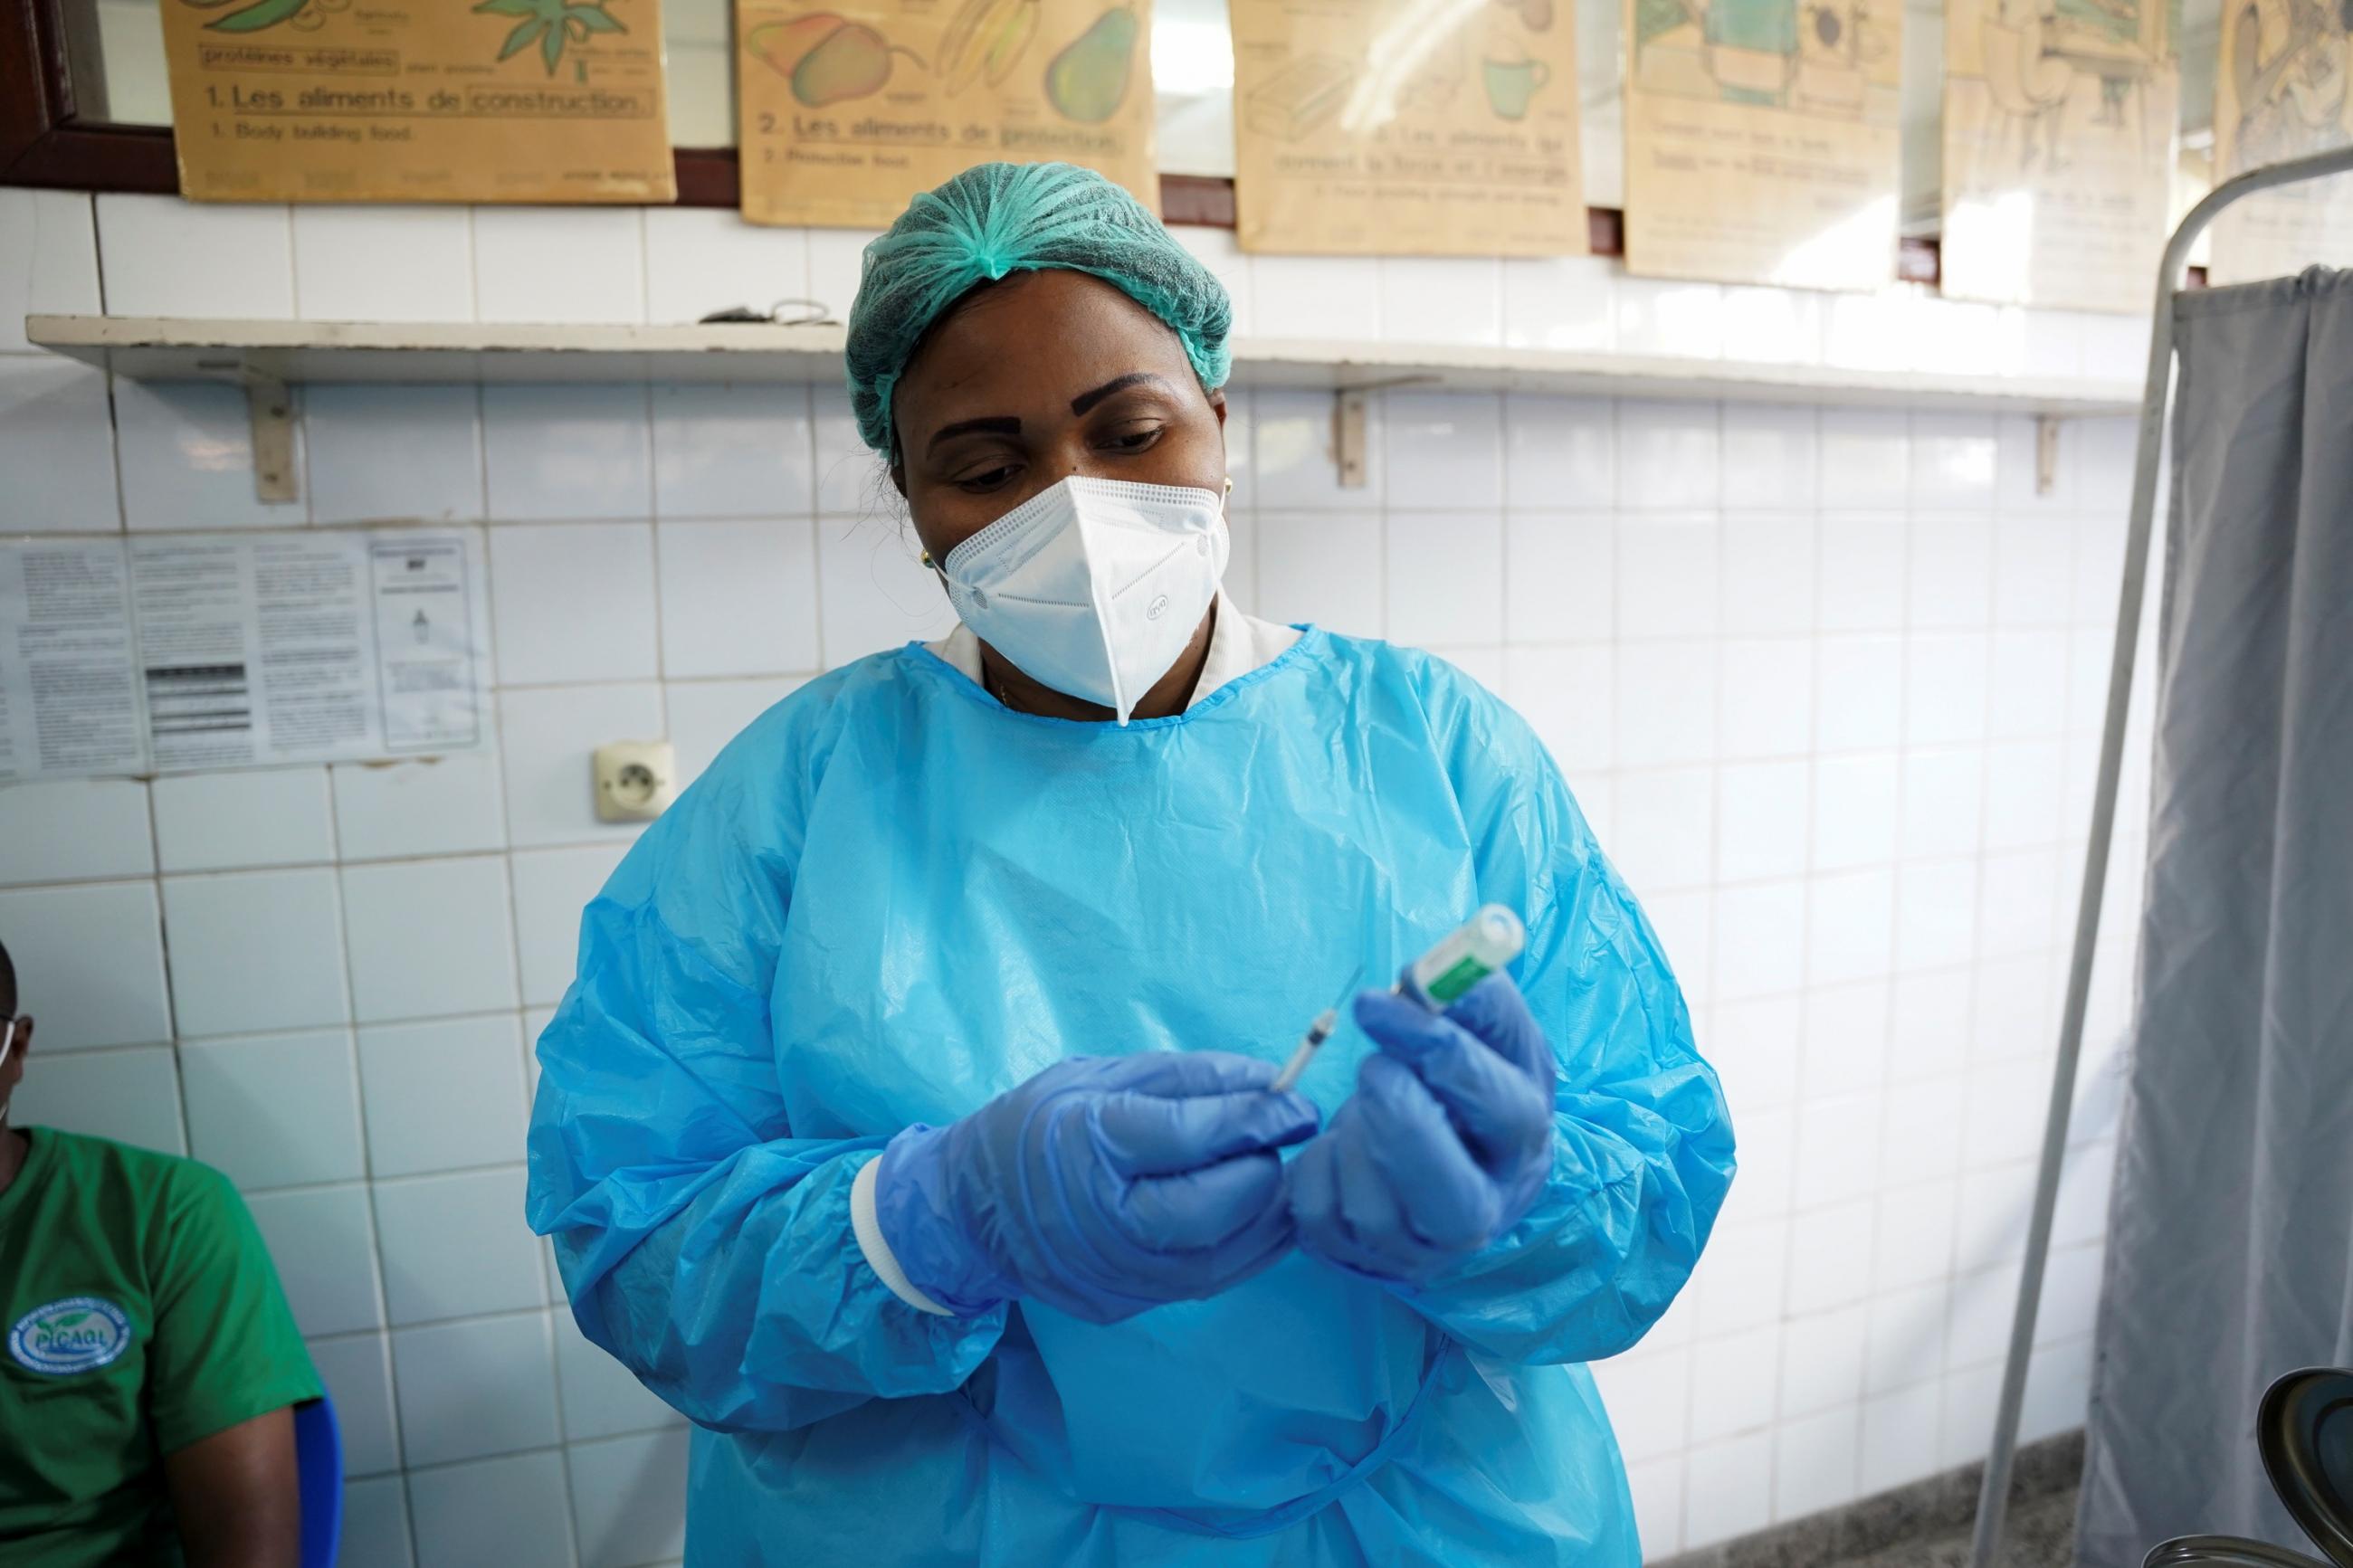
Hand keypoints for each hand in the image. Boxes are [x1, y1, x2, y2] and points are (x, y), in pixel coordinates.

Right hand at [875, 1051, 1319, 1324]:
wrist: (968, 1211)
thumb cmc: (1036, 1124)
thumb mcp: (1100, 1076)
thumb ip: (1188, 1077)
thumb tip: (1270, 1083)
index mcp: (1087, 1145)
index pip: (1189, 1137)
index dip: (1254, 1118)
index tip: (1298, 1101)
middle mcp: (1101, 1220)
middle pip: (1211, 1209)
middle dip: (1262, 1170)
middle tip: (1280, 1138)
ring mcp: (1114, 1273)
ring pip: (1221, 1255)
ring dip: (1267, 1212)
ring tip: (1276, 1171)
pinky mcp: (1127, 1304)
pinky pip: (1209, 1280)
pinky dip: (1249, 1246)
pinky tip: (1260, 1212)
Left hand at [1287, 975, 1556, 1285]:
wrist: (1452, 1164)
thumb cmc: (1470, 1089)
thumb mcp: (1492, 1041)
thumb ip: (1472, 1001)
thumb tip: (1425, 974)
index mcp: (1523, 1146)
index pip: (1500, 1109)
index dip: (1438, 1051)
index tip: (1376, 1003)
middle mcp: (1482, 1213)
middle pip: (1445, 1189)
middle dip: (1396, 1118)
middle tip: (1371, 1066)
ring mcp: (1421, 1251)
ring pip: (1371, 1205)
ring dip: (1353, 1137)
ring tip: (1365, 1107)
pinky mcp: (1361, 1263)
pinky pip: (1320, 1213)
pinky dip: (1317, 1166)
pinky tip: (1342, 1149)